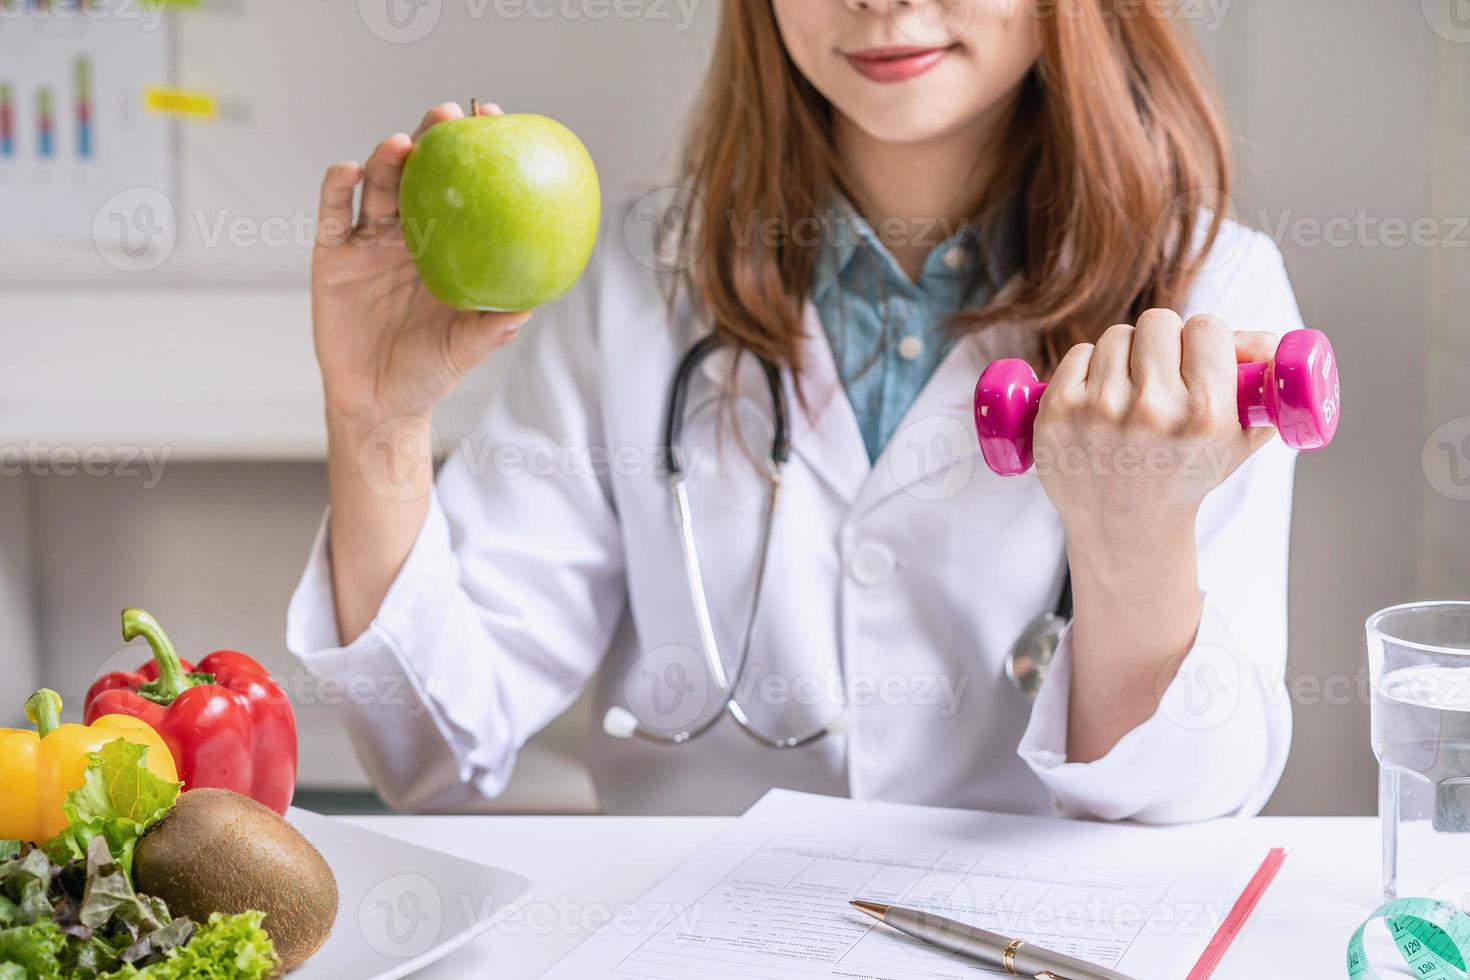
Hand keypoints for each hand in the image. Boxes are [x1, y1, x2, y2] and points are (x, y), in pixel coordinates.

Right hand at [312, 101, 529, 425]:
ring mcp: (369, 242)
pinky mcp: (332, 255)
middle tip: (447, 115)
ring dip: (387, 159)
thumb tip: (530, 304)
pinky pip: (333, 214)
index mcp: (448, 249)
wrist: (377, 402)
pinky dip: (338, 187)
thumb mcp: (467, 349)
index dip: (476, 155)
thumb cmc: (428, 372)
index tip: (494, 122)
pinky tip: (349, 170)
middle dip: (432, 139)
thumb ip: (493, 327)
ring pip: (378, 186)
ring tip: (400, 144)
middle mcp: (410, 236)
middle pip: (420, 174)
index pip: (465, 192)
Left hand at [1033, 309, 1277, 557]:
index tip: (1197, 359)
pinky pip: (1078, 353)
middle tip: (1161, 372)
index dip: (1203, 340)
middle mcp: (1151, 411)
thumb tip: (1263, 339)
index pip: (1207, 328)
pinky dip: (1089, 368)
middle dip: (1163, 342)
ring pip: (1117, 336)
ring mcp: (1098, 410)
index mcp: (1204, 414)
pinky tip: (1099, 400)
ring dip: (1125, 355)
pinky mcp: (1057, 411)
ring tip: (1130, 393)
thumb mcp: (1236, 438)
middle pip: (1158, 322)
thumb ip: (1258, 383)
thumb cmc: (1185, 474)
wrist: (1124, 527)